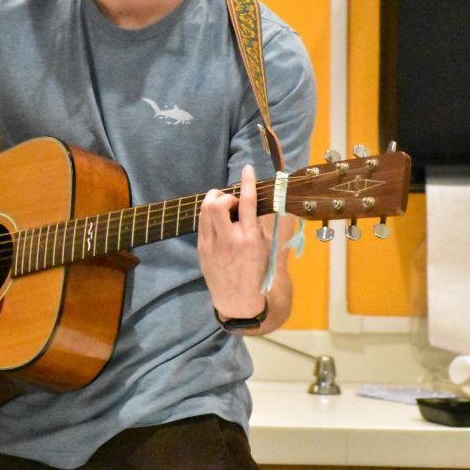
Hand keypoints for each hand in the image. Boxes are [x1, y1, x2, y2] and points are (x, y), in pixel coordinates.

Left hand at [197, 164, 269, 318]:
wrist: (238, 301)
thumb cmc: (258, 273)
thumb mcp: (268, 250)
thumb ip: (264, 225)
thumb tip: (265, 204)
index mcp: (250, 239)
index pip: (247, 202)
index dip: (248, 182)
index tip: (248, 169)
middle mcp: (229, 240)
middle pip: (218, 203)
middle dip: (223, 195)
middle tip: (230, 200)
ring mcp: (212, 244)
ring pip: (205, 210)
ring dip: (213, 201)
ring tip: (223, 206)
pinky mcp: (202, 249)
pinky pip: (201, 223)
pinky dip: (208, 215)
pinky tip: (217, 221)